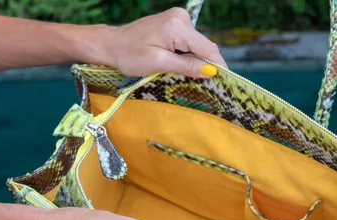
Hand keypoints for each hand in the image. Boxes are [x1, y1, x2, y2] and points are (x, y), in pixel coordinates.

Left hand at [97, 7, 225, 77]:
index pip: (207, 48)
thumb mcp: (159, 64)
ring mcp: (178, 18)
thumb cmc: (130, 55)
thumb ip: (186, 66)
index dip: (218, 66)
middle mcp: (181, 18)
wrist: (111, 44)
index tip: (225, 82)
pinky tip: (179, 63)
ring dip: (196, 60)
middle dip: (206, 64)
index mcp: (177, 27)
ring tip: (185, 74)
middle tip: (206, 85)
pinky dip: (188, 54)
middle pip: (204, 46)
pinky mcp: (174, 22)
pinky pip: (189, 41)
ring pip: (197, 44)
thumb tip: (211, 71)